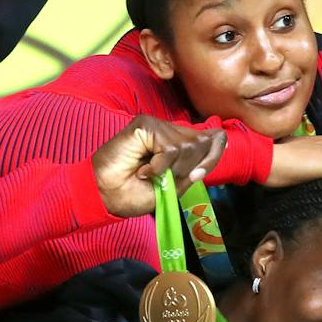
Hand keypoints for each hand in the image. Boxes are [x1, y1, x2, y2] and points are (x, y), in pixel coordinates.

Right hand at [92, 115, 227, 217]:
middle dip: (190, 168)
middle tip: (166, 179)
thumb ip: (191, 172)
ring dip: (172, 170)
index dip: (215, 153)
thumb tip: (213, 151)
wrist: (105, 196)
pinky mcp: (146, 125)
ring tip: (151, 175)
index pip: (213, 137)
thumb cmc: (133, 193)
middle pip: (203, 142)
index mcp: (178, 143)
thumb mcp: (171, 188)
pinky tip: (143, 170)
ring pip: (188, 146)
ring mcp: (158, 126)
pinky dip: (159, 167)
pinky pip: (170, 149)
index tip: (197, 175)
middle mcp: (171, 131)